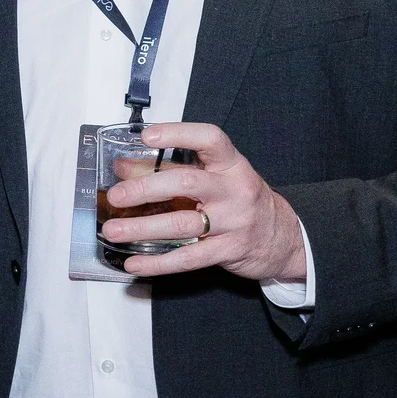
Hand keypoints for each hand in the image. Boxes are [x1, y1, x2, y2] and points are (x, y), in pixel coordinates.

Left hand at [105, 122, 307, 285]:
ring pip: (181, 223)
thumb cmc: (241, 201)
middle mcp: (233, 190)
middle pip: (186, 182)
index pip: (209, 139)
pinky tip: (135, 263)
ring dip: (141, 228)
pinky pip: (188, 258)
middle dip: (145, 189)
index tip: (147, 136)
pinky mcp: (228, 251)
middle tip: (116, 196)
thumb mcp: (213, 178)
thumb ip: (169, 169)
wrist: (283, 237)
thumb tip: (123, 167)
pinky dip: (158, 262)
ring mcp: (232, 222)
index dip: (178, 134)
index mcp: (230, 165)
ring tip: (113, 231)